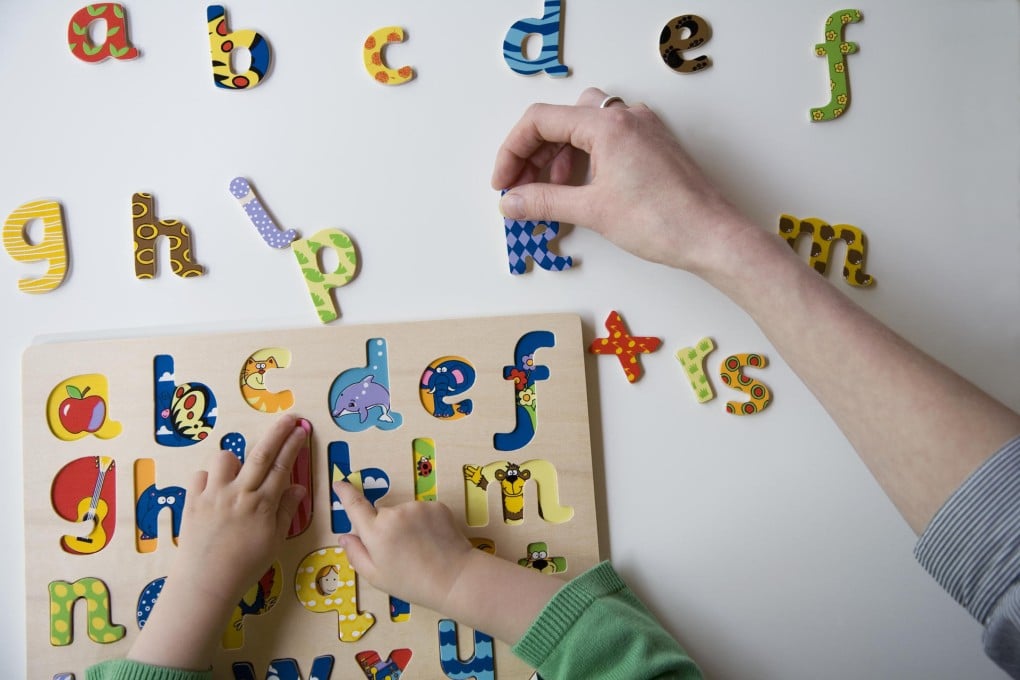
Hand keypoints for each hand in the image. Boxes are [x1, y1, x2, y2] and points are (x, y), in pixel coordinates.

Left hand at [127, 415, 308, 669]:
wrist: (205, 583)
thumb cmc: (245, 566)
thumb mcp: (274, 542)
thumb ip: (286, 511)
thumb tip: (299, 487)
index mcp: (262, 504)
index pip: (282, 466)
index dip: (293, 445)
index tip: (302, 429)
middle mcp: (239, 493)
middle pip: (261, 453)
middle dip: (278, 432)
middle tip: (290, 417)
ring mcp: (213, 495)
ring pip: (225, 459)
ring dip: (234, 460)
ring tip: (238, 473)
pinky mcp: (193, 501)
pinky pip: (200, 476)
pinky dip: (209, 479)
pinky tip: (214, 492)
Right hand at [334, 481, 561, 643]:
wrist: (455, 578)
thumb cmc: (411, 583)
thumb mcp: (376, 577)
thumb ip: (356, 554)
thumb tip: (345, 536)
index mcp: (376, 531)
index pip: (355, 505)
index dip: (345, 493)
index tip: (339, 484)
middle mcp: (394, 513)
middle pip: (382, 513)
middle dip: (384, 527)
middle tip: (399, 551)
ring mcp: (417, 507)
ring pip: (404, 512)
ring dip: (406, 525)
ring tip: (419, 548)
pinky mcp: (437, 505)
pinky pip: (422, 511)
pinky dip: (424, 523)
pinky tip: (432, 541)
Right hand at [492, 87, 756, 277]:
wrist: (712, 237)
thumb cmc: (663, 221)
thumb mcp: (592, 211)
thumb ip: (544, 201)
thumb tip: (511, 202)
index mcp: (607, 124)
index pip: (541, 120)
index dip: (513, 151)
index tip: (503, 182)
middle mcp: (626, 117)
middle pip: (561, 120)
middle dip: (534, 153)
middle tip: (519, 187)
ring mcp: (643, 128)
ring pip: (584, 127)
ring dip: (558, 156)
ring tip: (548, 191)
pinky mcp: (653, 145)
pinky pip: (607, 138)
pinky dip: (585, 158)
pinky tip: (579, 187)